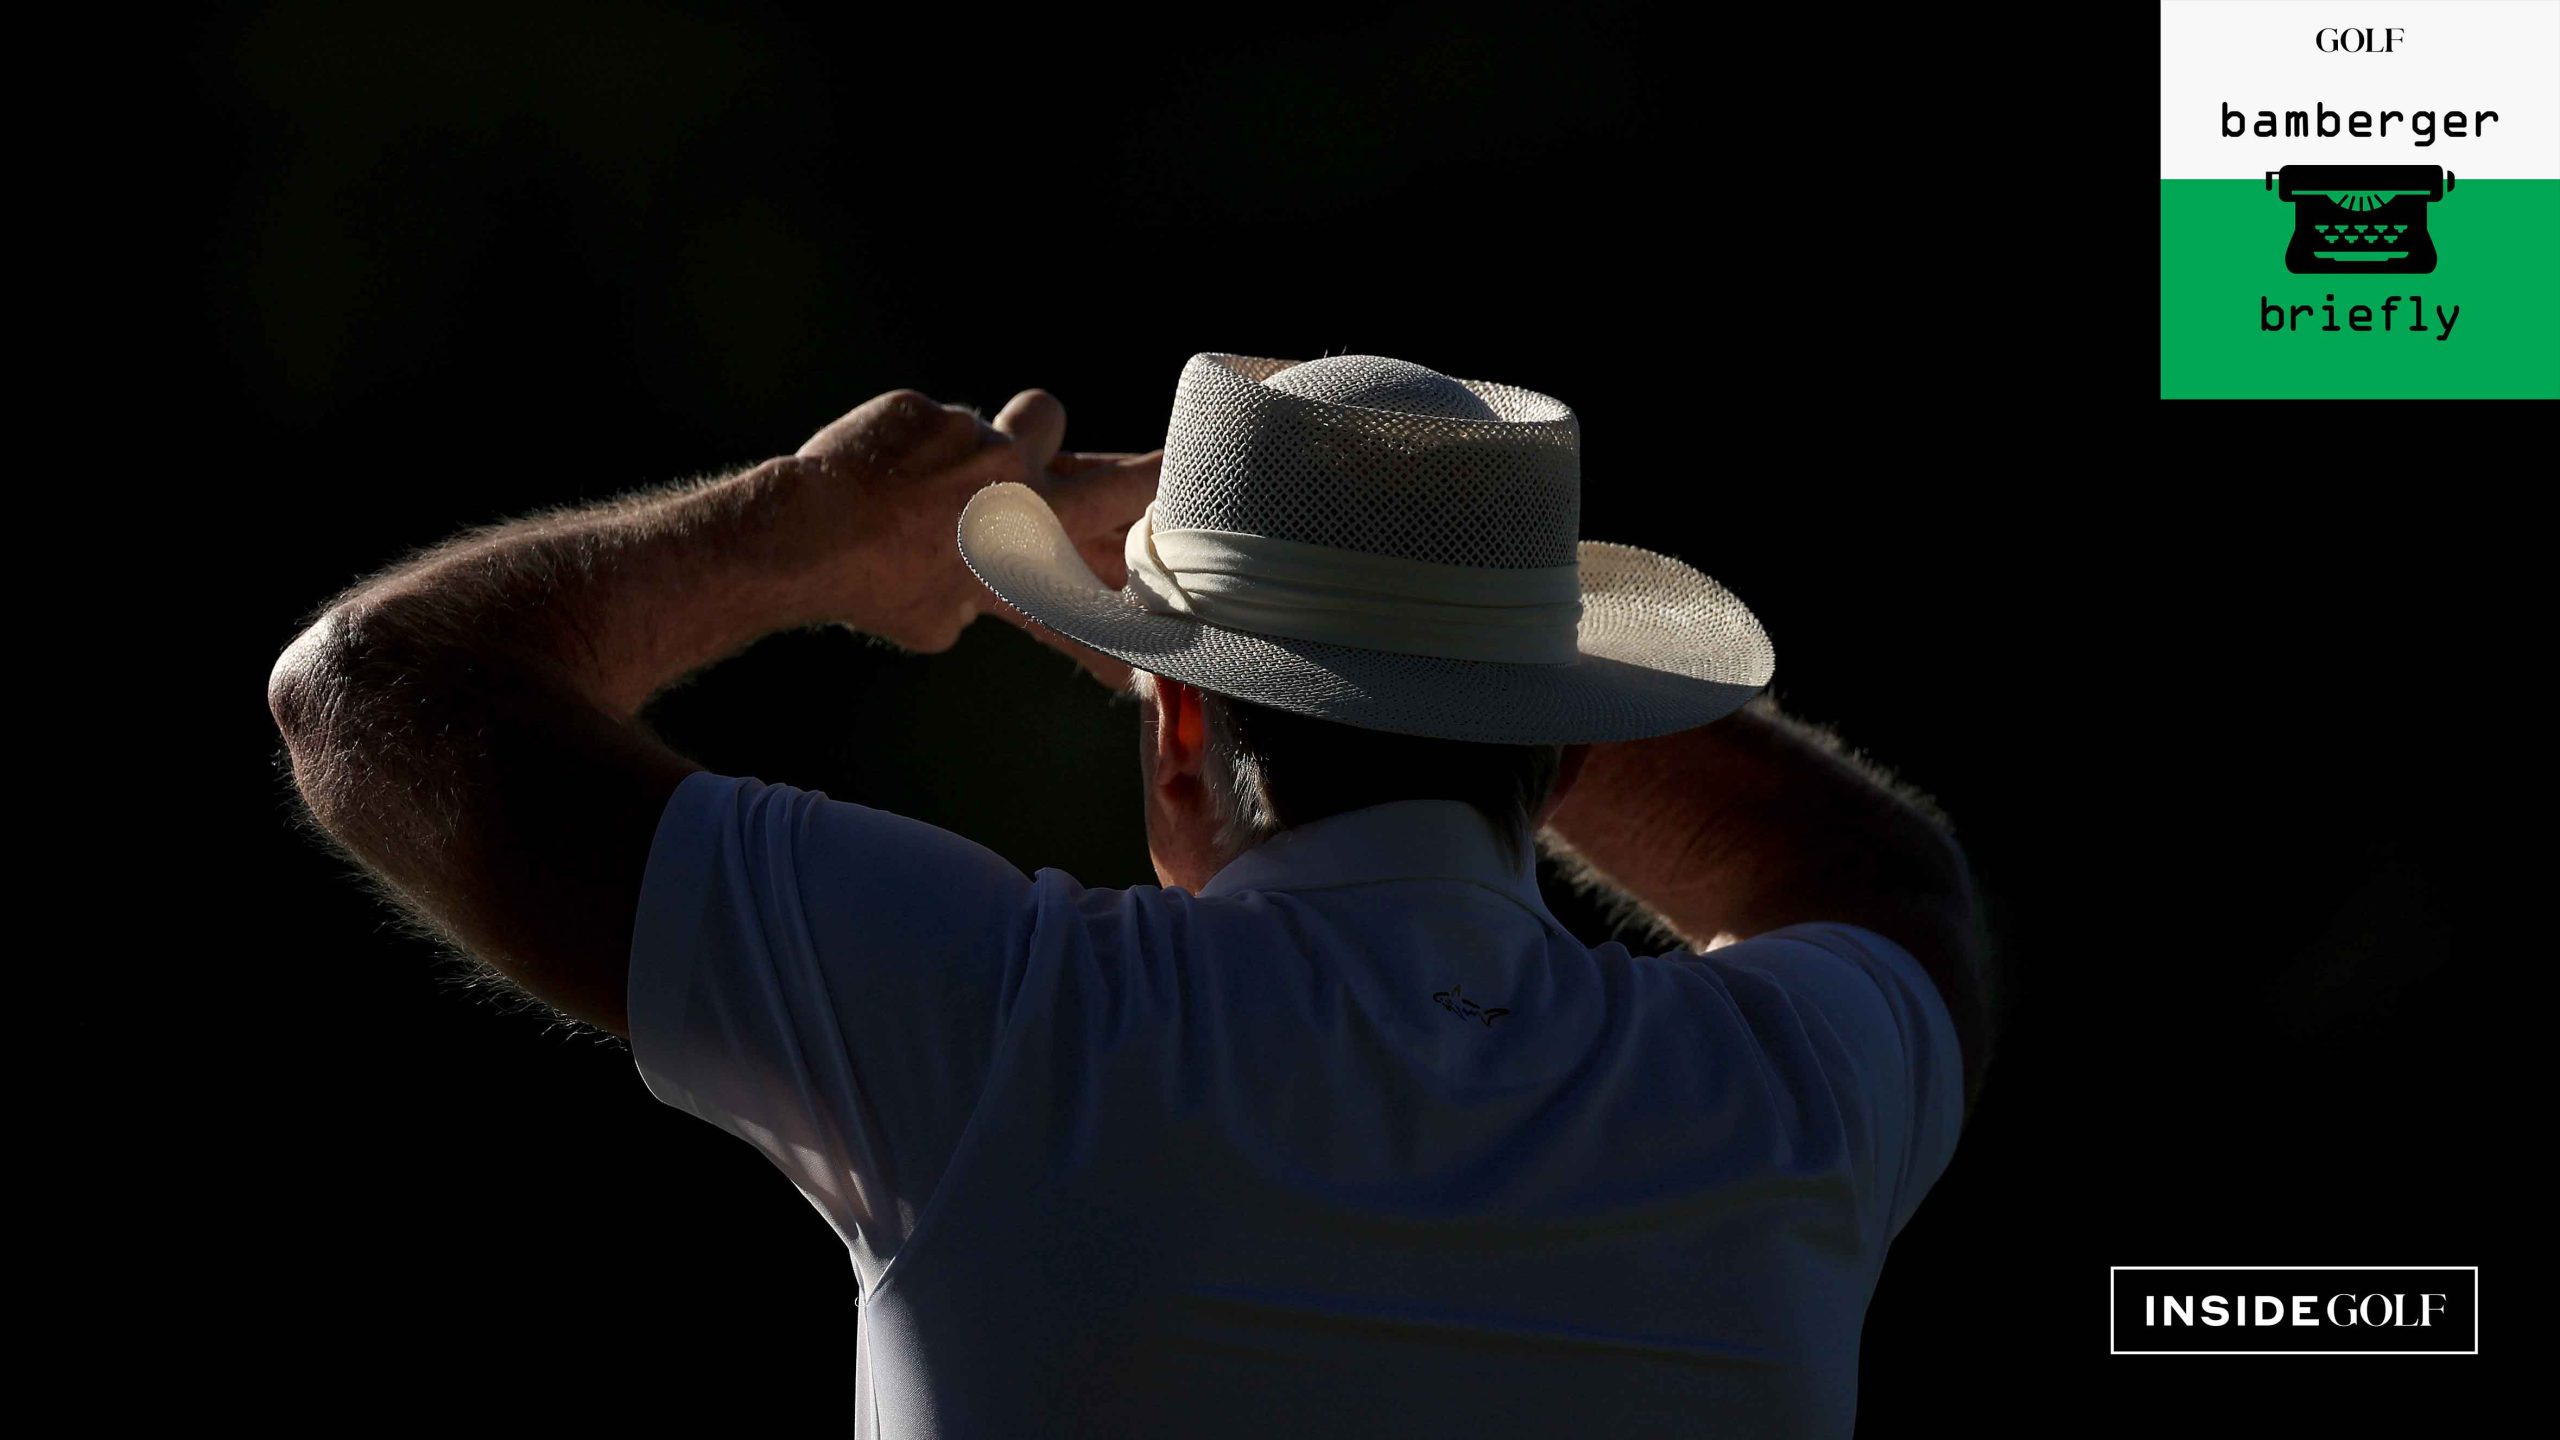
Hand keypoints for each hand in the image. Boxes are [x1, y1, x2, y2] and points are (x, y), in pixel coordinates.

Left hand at [788, 386, 1158, 685]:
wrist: (810, 536)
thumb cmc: (880, 589)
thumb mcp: (946, 620)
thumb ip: (982, 596)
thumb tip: (977, 601)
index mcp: (1032, 520)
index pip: (1117, 491)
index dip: (1154, 473)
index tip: (1177, 460)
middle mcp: (1009, 465)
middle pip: (1050, 418)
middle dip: (1036, 433)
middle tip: (1021, 453)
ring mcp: (961, 428)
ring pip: (978, 424)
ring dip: (963, 448)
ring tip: (917, 486)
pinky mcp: (915, 407)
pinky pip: (921, 425)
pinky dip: (904, 453)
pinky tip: (871, 484)